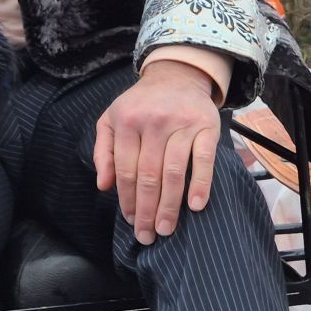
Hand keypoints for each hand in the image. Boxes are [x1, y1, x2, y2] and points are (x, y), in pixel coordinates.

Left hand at [94, 60, 222, 245]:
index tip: (130, 221)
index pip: (126, 169)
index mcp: (127, 121)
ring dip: (169, 205)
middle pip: (148, 175)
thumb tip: (103, 186)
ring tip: (165, 229)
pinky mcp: (206, 126)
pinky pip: (204, 159)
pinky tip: (196, 206)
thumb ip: (103, 151)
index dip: (127, 199)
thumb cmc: (141, 104)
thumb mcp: (111, 119)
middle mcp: (153, 122)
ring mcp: (181, 123)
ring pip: (173, 171)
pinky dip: (200, 184)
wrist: (177, 75)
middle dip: (146, 210)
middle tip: (147, 235)